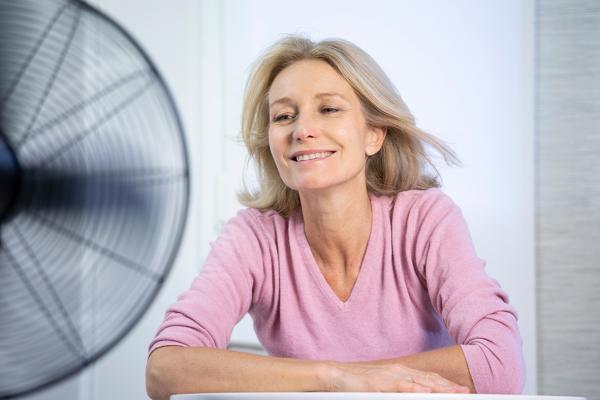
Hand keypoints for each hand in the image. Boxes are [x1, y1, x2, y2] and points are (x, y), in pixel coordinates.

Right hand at [325, 361, 470, 392]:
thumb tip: (417, 395)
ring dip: (439, 388)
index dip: (446, 385)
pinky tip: (426, 393)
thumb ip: (399, 390)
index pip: (429, 379)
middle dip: (449, 387)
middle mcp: (400, 372)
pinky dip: (415, 390)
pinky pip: (401, 387)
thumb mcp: (383, 387)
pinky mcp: (380, 383)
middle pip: (429, 380)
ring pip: (420, 383)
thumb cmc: (359, 383)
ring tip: (455, 393)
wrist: (337, 376)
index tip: (462, 391)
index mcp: (402, 373)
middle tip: (467, 392)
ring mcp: (391, 376)